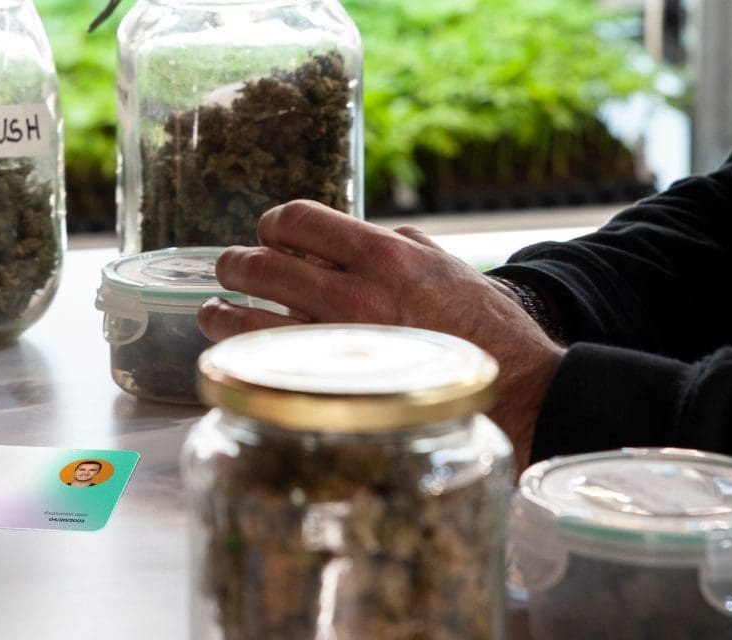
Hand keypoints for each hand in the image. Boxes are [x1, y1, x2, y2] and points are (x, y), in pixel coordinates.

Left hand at [197, 200, 564, 470]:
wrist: (518, 393)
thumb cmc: (486, 329)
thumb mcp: (446, 266)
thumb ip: (397, 244)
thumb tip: (354, 234)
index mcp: (384, 255)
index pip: (296, 219)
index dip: (271, 224)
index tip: (267, 234)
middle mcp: (355, 295)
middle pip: (262, 264)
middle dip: (236, 264)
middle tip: (229, 269)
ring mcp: (338, 346)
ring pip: (248, 318)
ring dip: (220, 311)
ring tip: (213, 311)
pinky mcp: (331, 389)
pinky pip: (264, 367)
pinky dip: (238, 357)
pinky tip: (232, 355)